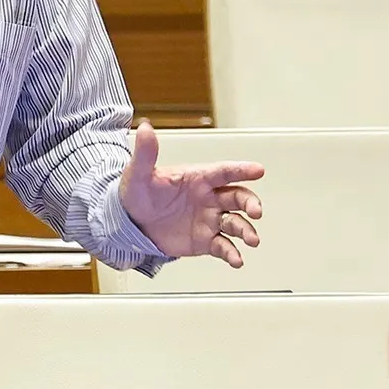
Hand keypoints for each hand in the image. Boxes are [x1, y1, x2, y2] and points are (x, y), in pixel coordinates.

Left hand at [117, 121, 264, 266]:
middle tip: (256, 211)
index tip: (258, 170)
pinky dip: (232, 254)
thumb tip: (144, 128)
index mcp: (198, 178)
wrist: (130, 224)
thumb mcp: (139, 173)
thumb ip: (145, 152)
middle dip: (250, 203)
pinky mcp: (205, 240)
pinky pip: (223, 246)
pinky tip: (236, 260)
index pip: (224, 171)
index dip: (242, 170)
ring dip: (246, 230)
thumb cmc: (137, 194)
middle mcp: (209, 198)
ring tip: (252, 240)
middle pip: (238, 197)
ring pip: (236, 223)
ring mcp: (209, 219)